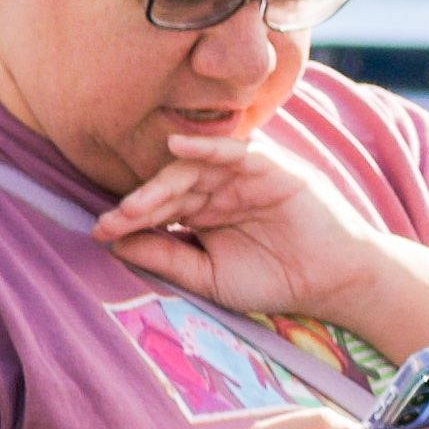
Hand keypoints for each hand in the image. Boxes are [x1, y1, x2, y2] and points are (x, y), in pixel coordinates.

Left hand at [88, 116, 425, 336]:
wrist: (330, 282)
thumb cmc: (273, 280)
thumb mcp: (207, 275)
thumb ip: (165, 257)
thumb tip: (114, 243)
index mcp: (203, 212)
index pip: (159, 208)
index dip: (129, 218)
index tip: (99, 232)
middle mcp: (218, 189)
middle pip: (169, 188)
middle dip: (138, 204)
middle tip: (111, 221)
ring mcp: (243, 176)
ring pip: (193, 170)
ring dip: (160, 184)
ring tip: (134, 205)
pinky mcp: (270, 168)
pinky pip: (234, 151)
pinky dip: (207, 146)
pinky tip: (177, 147)